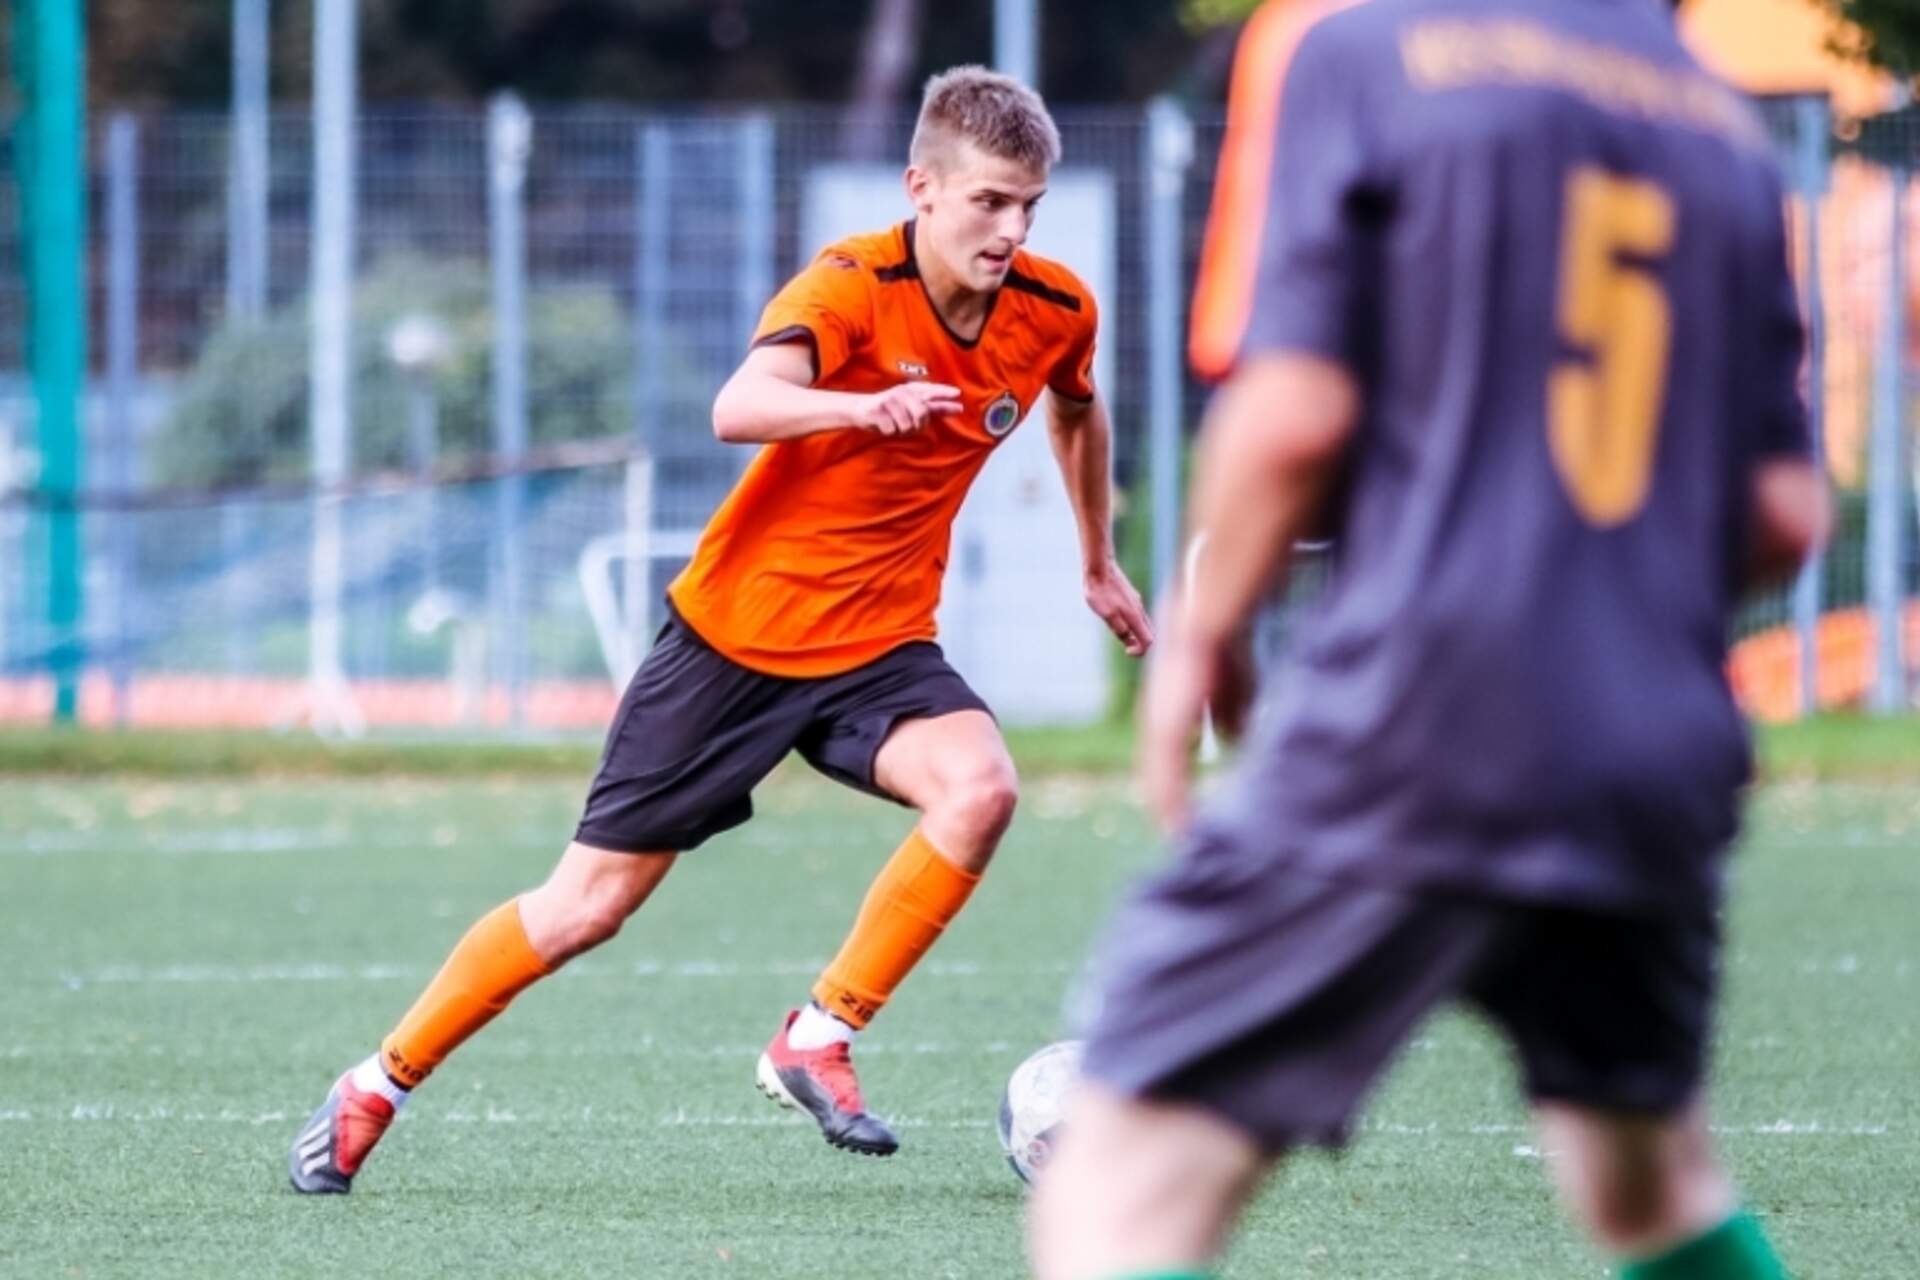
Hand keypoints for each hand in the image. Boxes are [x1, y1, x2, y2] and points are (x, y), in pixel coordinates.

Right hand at [857, 381, 963, 435]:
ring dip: (900, 430)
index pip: (931, 391)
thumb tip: (953, 409)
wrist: (860, 409)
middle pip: (922, 414)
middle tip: (909, 426)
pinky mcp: (878, 410)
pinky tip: (883, 425)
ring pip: (906, 425)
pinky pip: (892, 429)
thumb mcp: (909, 405)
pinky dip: (889, 432)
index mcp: (911, 390)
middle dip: (918, 425)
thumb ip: (930, 407)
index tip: (958, 394)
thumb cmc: (888, 410)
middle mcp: (902, 392)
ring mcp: (890, 400)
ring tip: (893, 423)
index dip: (944, 393)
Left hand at [1085, 560, 1152, 656]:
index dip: (1140, 651)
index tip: (1126, 651)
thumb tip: (1129, 641)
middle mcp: (1139, 609)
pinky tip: (1117, 617)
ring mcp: (1136, 601)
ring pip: (1143, 622)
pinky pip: (1136, 614)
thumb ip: (1119, 629)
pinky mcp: (1130, 595)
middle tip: (1126, 647)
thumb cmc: (1100, 592)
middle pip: (1148, 633)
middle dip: (1140, 643)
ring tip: (1118, 632)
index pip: (1148, 641)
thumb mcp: (1106, 614)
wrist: (1099, 567)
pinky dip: (1132, 622)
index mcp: (1134, 616)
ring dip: (1135, 632)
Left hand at [1137, 632, 1219, 832]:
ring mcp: (1160, 728)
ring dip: (1170, 812)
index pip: (1168, 760)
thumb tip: (1232, 740)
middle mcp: (1159, 724)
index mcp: (1171, 716)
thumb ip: (1229, 716)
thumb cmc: (1222, 652)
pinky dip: (1174, 805)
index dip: (1175, 786)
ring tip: (1180, 838)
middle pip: (1158, 776)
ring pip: (1160, 782)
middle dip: (1168, 805)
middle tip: (1180, 835)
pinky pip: (1169, 776)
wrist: (1208, 625)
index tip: (1183, 812)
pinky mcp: (1168, 730)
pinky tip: (1179, 825)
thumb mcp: (1230, 691)